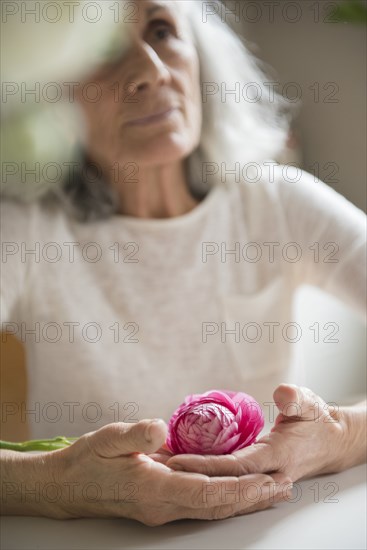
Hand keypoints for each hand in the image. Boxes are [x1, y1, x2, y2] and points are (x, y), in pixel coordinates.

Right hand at [47, 419, 291, 524]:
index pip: (207, 493)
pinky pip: (201, 506)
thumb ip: (136, 436)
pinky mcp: (161, 506)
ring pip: (212, 510)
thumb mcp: (108, 439)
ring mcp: (162, 511)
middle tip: (284, 488)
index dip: (240, 488)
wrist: (68, 487)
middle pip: (217, 507)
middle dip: (252, 498)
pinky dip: (225, 500)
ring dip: (243, 502)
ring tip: (272, 493)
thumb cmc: (88, 460)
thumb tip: (160, 430)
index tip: (268, 480)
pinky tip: (237, 493)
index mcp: (153, 488)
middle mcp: (162, 507)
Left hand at [166, 384, 347, 482]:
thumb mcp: (309, 403)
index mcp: (277, 455)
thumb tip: (282, 394)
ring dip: (196, 481)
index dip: (205, 465)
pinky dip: (207, 479)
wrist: (329, 441)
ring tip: (163, 471)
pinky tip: (186, 471)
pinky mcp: (256, 476)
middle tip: (158, 469)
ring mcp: (261, 478)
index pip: (235, 465)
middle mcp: (267, 473)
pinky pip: (229, 480)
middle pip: (223, 481)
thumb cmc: (316, 419)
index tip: (177, 461)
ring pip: (223, 485)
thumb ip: (296, 399)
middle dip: (190, 478)